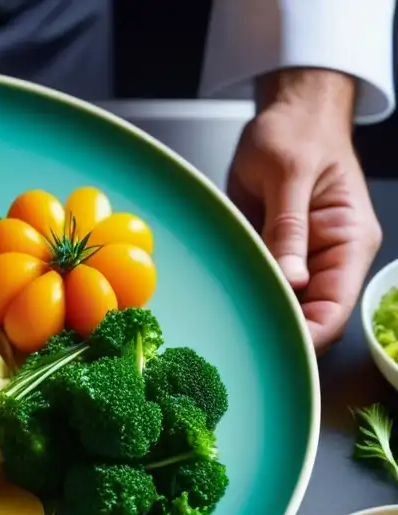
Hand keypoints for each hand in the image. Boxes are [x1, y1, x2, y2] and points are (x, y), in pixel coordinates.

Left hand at [227, 68, 382, 352]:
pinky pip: (261, 282)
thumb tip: (293, 278)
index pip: (337, 305)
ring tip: (227, 329)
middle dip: (281, 330)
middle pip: (311, 315)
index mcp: (348, 240)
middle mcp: (328, 256)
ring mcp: (300, 257)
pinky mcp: (273, 251)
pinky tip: (222, 304)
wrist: (287, 114)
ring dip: (259, 314)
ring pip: (284, 304)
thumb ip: (288, 226)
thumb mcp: (289, 173)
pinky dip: (245, 294)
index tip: (279, 344)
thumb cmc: (298, 132)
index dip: (311, 333)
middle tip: (240, 343)